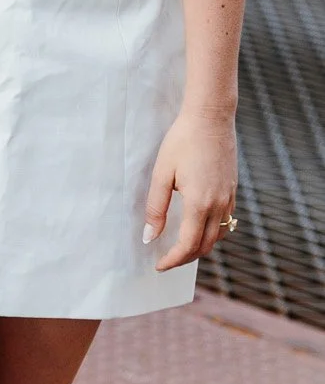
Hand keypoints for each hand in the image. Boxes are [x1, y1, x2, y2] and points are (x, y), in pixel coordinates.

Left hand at [144, 109, 236, 270]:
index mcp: (199, 204)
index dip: (173, 260)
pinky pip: (226, 222)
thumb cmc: (182, 141)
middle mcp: (218, 205)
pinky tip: (199, 227)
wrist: (211, 118)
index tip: (158, 265)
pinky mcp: (232, 190)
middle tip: (166, 260)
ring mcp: (229, 198)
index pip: (187, 245)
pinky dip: (213, 233)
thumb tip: (150, 237)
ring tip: (180, 248)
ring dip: (200, 247)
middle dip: (185, 258)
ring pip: (218, 236)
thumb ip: (156, 207)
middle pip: (205, 246)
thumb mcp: (162, 173)